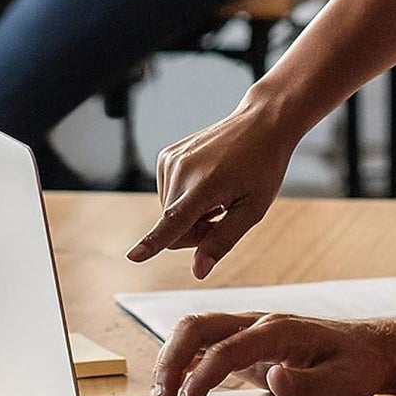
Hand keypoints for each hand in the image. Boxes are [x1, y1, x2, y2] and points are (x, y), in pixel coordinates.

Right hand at [127, 103, 298, 277]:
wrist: (260, 124)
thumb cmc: (263, 166)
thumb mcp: (253, 209)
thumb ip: (222, 241)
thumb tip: (198, 271)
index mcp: (205, 185)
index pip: (173, 222)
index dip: (152, 243)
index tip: (132, 257)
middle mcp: (181, 170)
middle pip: (173, 227)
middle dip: (195, 232)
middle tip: (223, 215)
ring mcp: (170, 160)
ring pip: (168, 213)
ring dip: (190, 214)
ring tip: (217, 196)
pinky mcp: (166, 156)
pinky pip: (168, 194)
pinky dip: (185, 197)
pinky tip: (206, 182)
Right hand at [150, 312, 395, 395]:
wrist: (371, 348)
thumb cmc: (358, 364)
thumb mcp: (344, 381)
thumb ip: (308, 383)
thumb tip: (274, 379)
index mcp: (277, 330)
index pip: (224, 349)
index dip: (199, 378)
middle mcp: (256, 323)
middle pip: (196, 327)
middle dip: (169, 361)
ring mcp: (248, 329)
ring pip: (194, 331)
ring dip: (170, 360)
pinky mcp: (245, 342)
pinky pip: (203, 343)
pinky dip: (183, 361)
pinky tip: (174, 383)